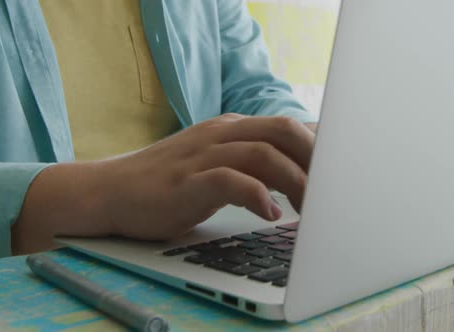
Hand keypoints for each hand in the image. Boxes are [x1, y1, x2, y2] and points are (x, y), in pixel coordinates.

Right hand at [95, 114, 314, 239]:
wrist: (112, 190)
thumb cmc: (169, 183)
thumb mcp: (216, 164)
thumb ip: (252, 163)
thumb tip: (298, 174)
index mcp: (231, 129)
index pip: (286, 126)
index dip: (319, 146)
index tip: (341, 171)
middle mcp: (220, 134)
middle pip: (282, 131)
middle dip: (315, 158)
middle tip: (333, 190)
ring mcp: (203, 155)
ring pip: (263, 154)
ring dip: (295, 180)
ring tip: (310, 209)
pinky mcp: (187, 182)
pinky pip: (231, 180)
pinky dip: (257, 195)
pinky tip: (270, 214)